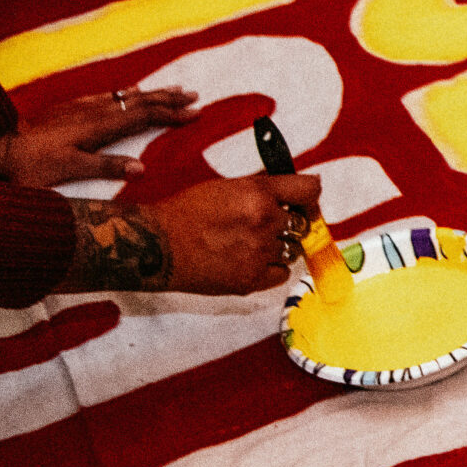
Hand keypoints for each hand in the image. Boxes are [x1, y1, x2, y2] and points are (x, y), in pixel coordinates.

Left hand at [0, 87, 199, 187]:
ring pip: (126, 96)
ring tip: (173, 89)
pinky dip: (127, 93)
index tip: (195, 113)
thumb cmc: (32, 164)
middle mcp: (94, 112)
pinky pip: (109, 96)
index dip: (171, 115)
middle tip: (194, 95)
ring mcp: (82, 108)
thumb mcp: (68, 170)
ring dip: (152, 93)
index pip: (143, 116)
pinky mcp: (71, 108)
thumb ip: (104, 167)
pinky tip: (131, 91)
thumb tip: (141, 167)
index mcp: (98, 127)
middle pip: (139, 101)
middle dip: (168, 99)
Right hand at [145, 175, 324, 294]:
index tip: (305, 201)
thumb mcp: (225, 187)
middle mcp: (264, 222)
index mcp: (257, 193)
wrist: (157, 245)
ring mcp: (260, 253)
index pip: (309, 190)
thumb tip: (289, 188)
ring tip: (253, 243)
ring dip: (280, 246)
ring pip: (293, 250)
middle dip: (291, 224)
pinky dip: (273, 268)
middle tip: (272, 225)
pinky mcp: (252, 279)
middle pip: (302, 224)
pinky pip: (282, 273)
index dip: (309, 196)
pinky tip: (252, 260)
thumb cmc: (184, 214)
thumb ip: (260, 188)